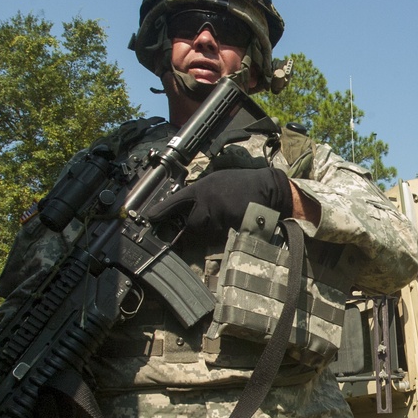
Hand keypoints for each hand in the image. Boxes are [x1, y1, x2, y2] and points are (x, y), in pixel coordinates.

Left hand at [149, 168, 293, 243]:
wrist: (267, 187)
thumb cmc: (241, 185)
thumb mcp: (216, 182)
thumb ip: (200, 195)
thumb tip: (184, 207)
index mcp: (202, 188)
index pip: (176, 201)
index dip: (162, 211)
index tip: (149, 218)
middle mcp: (207, 198)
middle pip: (192, 223)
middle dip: (197, 227)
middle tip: (208, 222)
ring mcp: (218, 211)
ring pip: (207, 231)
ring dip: (214, 230)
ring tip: (227, 217)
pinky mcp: (231, 221)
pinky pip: (223, 235)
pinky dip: (227, 233)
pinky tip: (234, 222)